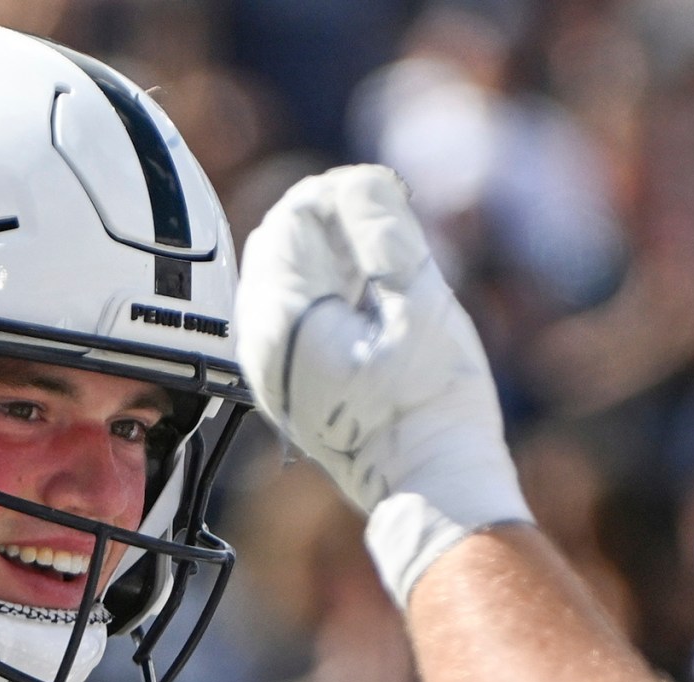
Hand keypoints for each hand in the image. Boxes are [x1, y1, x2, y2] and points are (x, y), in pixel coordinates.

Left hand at [234, 165, 528, 600]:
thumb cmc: (433, 404)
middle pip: (281, 242)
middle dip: (335, 227)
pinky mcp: (287, 384)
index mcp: (282, 319)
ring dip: (335, 260)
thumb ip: (383, 233)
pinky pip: (295, 313)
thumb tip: (355, 182)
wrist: (432, 488)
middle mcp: (260, 343)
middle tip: (394, 238)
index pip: (295, 216)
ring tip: (389, 278)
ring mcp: (269, 367)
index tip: (390, 206)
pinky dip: (330, 294)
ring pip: (287, 276)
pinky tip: (374, 310)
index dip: (345, 198)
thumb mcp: (420, 303)